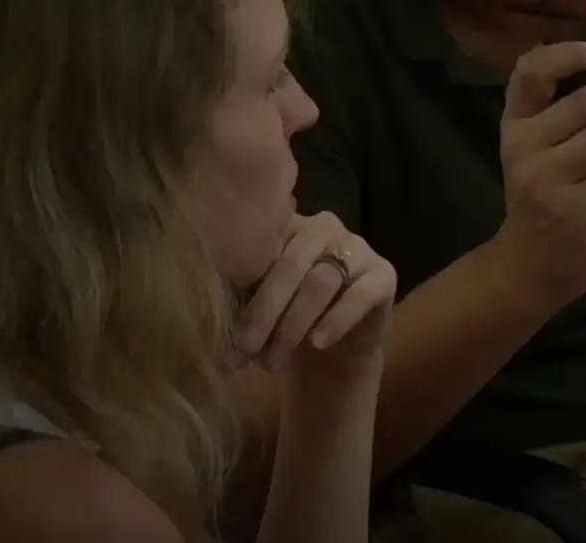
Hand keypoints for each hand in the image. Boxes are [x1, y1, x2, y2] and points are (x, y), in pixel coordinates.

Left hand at [237, 213, 395, 378]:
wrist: (329, 354)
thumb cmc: (282, 323)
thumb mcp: (256, 308)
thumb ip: (238, 298)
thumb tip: (202, 311)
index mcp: (286, 225)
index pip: (262, 242)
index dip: (242, 283)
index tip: (226, 324)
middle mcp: (323, 226)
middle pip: (291, 263)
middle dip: (266, 310)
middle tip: (248, 347)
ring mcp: (357, 247)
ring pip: (321, 280)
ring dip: (294, 324)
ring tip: (275, 360)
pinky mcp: (383, 273)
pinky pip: (359, 294)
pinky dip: (335, 320)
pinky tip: (318, 343)